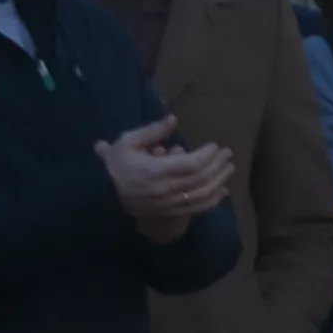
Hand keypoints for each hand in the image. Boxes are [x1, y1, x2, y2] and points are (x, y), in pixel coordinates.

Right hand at [97, 121, 235, 241]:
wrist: (104, 196)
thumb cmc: (117, 166)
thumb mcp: (127, 143)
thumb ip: (152, 131)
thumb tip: (173, 119)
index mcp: (153, 171)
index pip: (189, 165)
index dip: (206, 155)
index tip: (214, 146)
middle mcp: (163, 190)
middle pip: (200, 179)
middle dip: (217, 165)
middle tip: (227, 153)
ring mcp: (168, 204)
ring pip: (202, 194)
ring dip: (219, 180)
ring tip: (229, 167)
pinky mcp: (171, 212)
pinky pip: (197, 208)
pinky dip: (213, 200)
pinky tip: (223, 190)